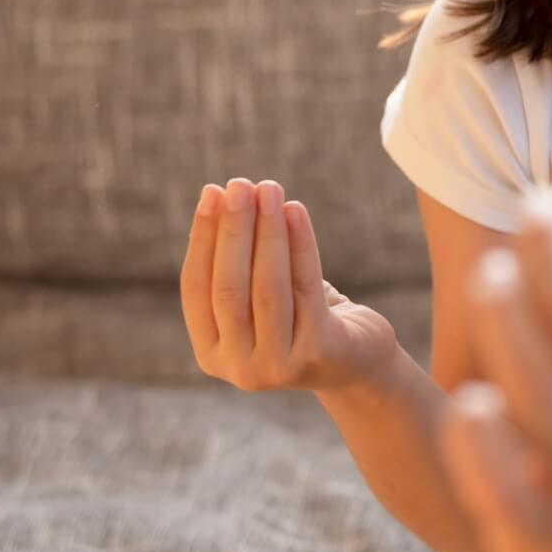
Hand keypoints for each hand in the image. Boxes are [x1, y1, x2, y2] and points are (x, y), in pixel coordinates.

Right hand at [180, 177, 397, 393]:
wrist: (357, 361)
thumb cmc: (301, 317)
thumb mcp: (258, 297)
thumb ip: (236, 264)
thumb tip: (219, 196)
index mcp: (211, 352)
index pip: (194, 288)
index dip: (202, 238)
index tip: (210, 192)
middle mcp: (238, 367)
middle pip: (228, 287)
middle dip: (233, 230)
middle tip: (239, 185)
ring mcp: (277, 364)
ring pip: (267, 286)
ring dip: (267, 232)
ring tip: (269, 189)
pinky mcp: (316, 351)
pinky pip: (305, 287)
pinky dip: (300, 244)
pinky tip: (296, 211)